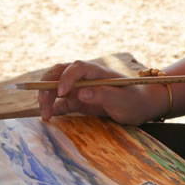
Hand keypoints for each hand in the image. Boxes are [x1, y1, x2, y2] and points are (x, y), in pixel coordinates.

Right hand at [37, 60, 163, 124]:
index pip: (77, 67)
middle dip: (48, 86)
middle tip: (44, 104)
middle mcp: (85, 78)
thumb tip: (81, 92)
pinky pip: (61, 102)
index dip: (67, 78)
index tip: (62, 93)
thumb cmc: (134, 100)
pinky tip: (49, 117)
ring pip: (56, 88)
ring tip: (45, 115)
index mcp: (98, 72)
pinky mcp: (78, 101)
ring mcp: (80, 89)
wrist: (139, 107)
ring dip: (47, 98)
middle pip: (59, 74)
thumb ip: (104, 95)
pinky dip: (53, 108)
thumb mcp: (123, 100)